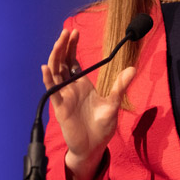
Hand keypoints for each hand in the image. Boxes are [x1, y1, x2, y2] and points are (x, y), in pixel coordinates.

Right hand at [41, 28, 135, 179]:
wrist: (93, 147)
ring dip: (55, 57)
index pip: (72, 61)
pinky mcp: (60, 108)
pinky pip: (52, 91)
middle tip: (66, 32)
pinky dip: (48, 79)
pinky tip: (46, 67)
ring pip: (55, 72)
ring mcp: (64, 97)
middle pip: (62, 62)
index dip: (71, 47)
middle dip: (63, 47)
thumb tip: (133, 68)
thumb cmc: (102, 127)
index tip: (74, 32)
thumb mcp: (114, 103)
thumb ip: (120, 86)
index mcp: (82, 85)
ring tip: (59, 42)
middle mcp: (70, 88)